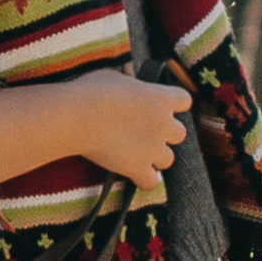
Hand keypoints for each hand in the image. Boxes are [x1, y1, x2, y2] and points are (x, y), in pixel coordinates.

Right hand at [59, 70, 191, 190]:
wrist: (77, 116)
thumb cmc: (91, 92)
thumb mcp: (116, 78)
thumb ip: (133, 88)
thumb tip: (131, 92)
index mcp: (161, 98)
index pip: (184, 100)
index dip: (174, 104)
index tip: (160, 106)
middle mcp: (164, 124)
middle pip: (179, 133)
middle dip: (164, 134)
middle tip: (142, 132)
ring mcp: (153, 148)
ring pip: (168, 159)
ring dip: (154, 157)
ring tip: (135, 154)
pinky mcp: (138, 168)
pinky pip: (151, 181)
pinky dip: (143, 180)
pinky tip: (132, 174)